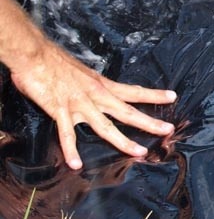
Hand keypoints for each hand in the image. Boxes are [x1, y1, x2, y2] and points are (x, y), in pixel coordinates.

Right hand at [8, 39, 176, 170]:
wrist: (35, 54)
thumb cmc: (55, 61)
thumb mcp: (82, 72)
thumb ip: (90, 85)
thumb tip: (93, 92)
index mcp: (102, 85)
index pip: (133, 91)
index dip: (153, 95)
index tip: (173, 97)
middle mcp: (96, 95)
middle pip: (128, 112)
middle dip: (149, 122)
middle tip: (169, 130)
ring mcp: (79, 104)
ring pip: (106, 127)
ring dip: (123, 141)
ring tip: (139, 152)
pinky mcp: (60, 110)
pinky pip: (67, 134)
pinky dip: (70, 150)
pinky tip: (76, 164)